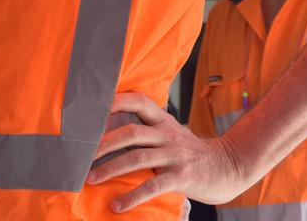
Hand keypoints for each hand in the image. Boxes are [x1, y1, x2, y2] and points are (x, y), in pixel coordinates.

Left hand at [86, 91, 245, 212]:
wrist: (226, 166)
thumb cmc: (189, 152)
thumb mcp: (170, 134)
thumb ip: (147, 131)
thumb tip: (108, 133)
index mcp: (164, 120)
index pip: (139, 101)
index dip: (116, 102)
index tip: (93, 110)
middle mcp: (168, 133)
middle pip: (132, 131)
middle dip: (104, 142)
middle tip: (81, 154)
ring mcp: (175, 154)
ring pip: (138, 157)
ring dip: (110, 168)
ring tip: (90, 178)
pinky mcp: (181, 176)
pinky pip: (152, 186)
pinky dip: (132, 197)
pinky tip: (116, 205)